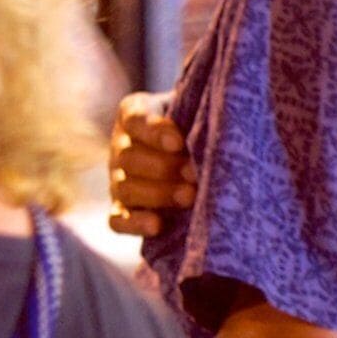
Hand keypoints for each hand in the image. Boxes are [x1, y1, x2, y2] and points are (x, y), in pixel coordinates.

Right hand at [107, 91, 195, 237]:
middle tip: (194, 174)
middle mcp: (121, 146)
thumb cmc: (200, 124)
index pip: (135, 120)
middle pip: (128, 157)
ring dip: (157, 194)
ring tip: (189, 197)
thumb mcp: (197, 111)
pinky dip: (134, 224)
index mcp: (134, 113)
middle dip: (163, 167)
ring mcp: (118, 180)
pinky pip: (117, 220)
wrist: (198, 152)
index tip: (178, 143)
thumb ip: (199, 113)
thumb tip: (219, 123)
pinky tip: (157, 225)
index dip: (154, 133)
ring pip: (124, 188)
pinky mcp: (122, 209)